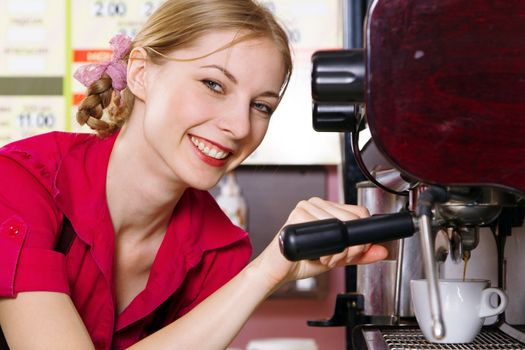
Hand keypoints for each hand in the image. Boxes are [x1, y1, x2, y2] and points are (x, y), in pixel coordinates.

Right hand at [252, 197, 388, 290]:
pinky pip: (326, 233)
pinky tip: (315, 255)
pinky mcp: (298, 215)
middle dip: (351, 248)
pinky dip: (326, 250)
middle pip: (352, 220)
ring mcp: (306, 206)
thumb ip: (360, 253)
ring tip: (323, 258)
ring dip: (337, 252)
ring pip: (341, 228)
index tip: (353, 252)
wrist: (280, 271)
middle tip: (335, 259)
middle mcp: (317, 203)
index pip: (359, 212)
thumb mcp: (339, 257)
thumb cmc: (303, 260)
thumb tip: (382, 250)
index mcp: (327, 207)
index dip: (361, 236)